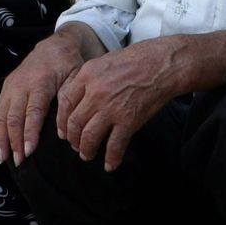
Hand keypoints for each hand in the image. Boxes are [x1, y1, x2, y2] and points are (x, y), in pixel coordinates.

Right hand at [0, 33, 81, 165]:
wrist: (54, 46)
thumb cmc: (69, 65)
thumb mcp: (76, 78)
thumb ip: (68, 101)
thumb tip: (62, 133)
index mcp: (40, 82)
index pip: (33, 112)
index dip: (29, 133)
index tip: (29, 151)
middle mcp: (21, 85)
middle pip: (14, 117)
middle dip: (15, 141)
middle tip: (19, 161)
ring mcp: (11, 86)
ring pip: (2, 116)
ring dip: (2, 139)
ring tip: (4, 158)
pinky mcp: (6, 88)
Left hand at [55, 36, 189, 169]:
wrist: (163, 65)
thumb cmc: (138, 59)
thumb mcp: (106, 60)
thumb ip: (91, 77)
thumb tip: (81, 95)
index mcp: (87, 75)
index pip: (65, 102)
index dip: (62, 120)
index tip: (64, 130)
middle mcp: (95, 93)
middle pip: (75, 122)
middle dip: (73, 139)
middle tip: (75, 145)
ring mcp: (111, 108)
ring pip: (90, 137)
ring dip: (86, 150)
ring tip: (86, 155)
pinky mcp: (128, 121)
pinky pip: (115, 145)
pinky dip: (111, 158)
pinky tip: (110, 165)